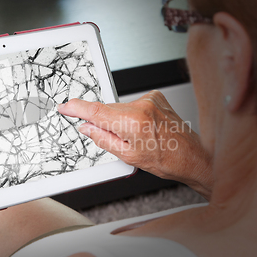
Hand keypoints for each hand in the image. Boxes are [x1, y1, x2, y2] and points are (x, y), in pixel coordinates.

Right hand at [58, 90, 212, 198]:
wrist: (191, 156)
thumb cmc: (166, 160)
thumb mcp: (128, 157)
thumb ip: (102, 139)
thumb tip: (87, 128)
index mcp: (132, 122)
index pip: (95, 111)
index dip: (76, 108)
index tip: (65, 107)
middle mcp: (141, 106)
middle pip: (107, 109)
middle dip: (104, 122)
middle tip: (117, 138)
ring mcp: (150, 99)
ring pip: (120, 107)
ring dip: (120, 119)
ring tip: (137, 136)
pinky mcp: (156, 97)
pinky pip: (133, 104)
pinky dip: (132, 115)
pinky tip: (143, 127)